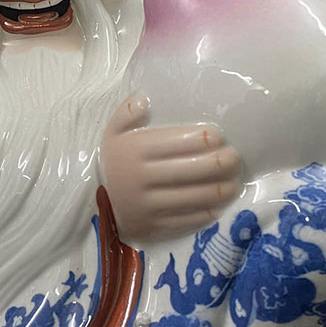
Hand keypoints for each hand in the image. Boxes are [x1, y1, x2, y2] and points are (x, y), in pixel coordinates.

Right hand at [101, 95, 241, 242]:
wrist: (91, 200)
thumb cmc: (113, 161)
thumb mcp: (112, 133)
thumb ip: (126, 114)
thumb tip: (144, 99)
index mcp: (133, 151)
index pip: (175, 143)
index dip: (202, 139)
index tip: (220, 136)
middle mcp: (140, 178)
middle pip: (188, 171)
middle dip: (218, 164)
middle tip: (234, 158)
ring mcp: (146, 205)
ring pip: (191, 198)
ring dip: (218, 191)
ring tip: (234, 183)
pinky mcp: (151, 227)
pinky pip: (184, 220)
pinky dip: (205, 213)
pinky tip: (219, 205)